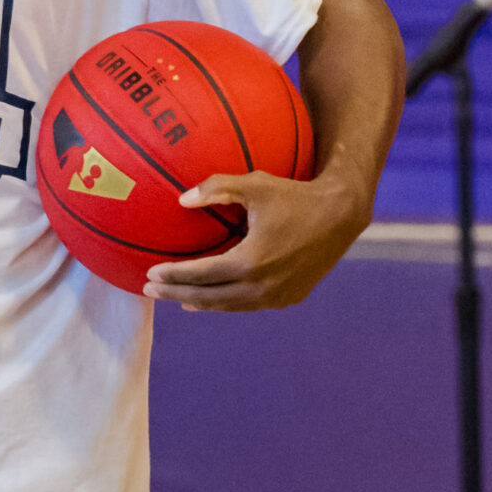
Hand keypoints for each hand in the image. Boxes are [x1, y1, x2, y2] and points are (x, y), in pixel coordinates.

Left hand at [144, 170, 368, 312]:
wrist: (341, 216)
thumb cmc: (295, 196)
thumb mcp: (255, 184)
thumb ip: (217, 188)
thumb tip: (181, 199)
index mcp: (250, 263)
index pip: (200, 275)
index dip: (173, 276)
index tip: (149, 274)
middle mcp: (262, 287)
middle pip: (208, 297)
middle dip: (176, 294)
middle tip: (150, 290)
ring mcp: (276, 297)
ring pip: (228, 306)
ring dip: (199, 302)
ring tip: (176, 298)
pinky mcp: (288, 299)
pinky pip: (247, 305)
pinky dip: (225, 303)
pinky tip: (210, 299)